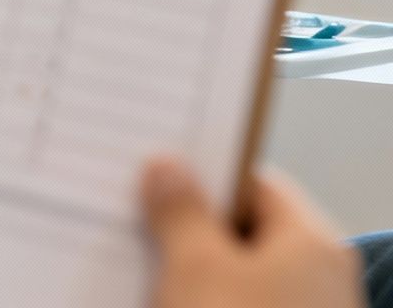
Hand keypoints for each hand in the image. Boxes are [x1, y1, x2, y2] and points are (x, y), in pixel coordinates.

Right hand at [142, 157, 361, 307]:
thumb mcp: (197, 268)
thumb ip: (180, 213)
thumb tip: (168, 168)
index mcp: (314, 242)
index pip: (255, 183)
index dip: (204, 174)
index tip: (158, 173)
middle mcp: (322, 276)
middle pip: (247, 228)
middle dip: (192, 225)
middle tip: (141, 219)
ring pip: (241, 272)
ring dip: (195, 269)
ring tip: (147, 269)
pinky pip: (241, 301)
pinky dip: (209, 298)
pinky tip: (171, 302)